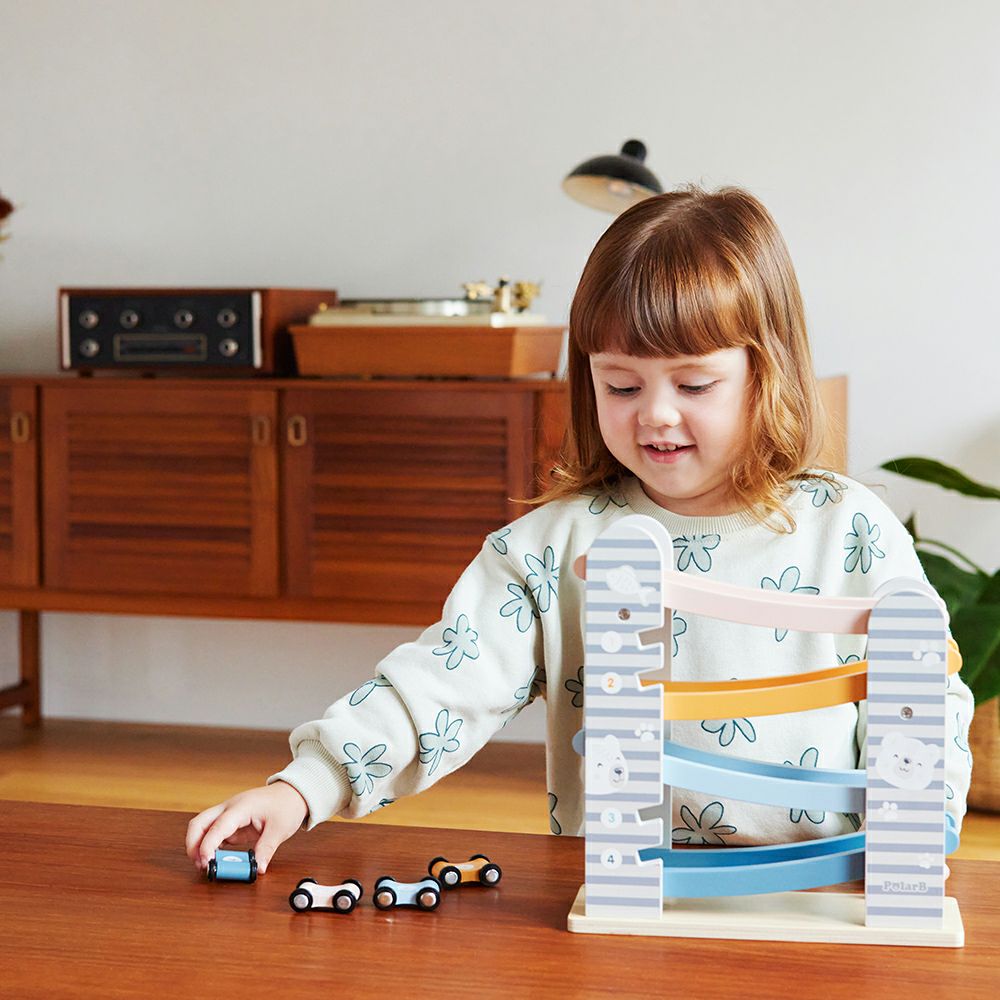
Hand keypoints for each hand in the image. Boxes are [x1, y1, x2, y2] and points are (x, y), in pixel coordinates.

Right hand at [186, 781, 307, 874]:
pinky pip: (214, 834)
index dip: (208, 845)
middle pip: (199, 823)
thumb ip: (266, 849)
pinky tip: (215, 859)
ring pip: (202, 828)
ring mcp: (228, 814)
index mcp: (242, 807)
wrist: (293, 793)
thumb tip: (258, 868)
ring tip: (207, 866)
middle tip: (200, 865)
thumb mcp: (280, 829)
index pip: (217, 826)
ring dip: (199, 846)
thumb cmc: (286, 805)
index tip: (206, 863)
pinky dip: (210, 846)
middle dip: (193, 845)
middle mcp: (230, 808)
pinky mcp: (231, 822)